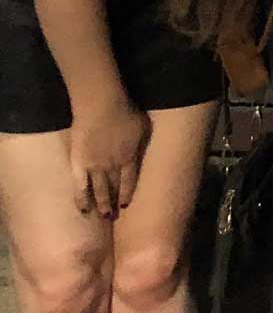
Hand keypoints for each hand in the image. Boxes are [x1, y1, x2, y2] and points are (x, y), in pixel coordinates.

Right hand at [69, 96, 148, 218]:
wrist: (101, 107)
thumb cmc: (125, 112)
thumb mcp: (143, 128)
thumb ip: (141, 144)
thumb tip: (140, 152)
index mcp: (129, 158)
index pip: (130, 181)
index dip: (128, 193)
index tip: (126, 205)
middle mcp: (113, 167)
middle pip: (114, 188)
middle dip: (115, 203)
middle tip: (114, 217)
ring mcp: (94, 167)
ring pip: (99, 191)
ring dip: (102, 205)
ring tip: (104, 217)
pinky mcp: (78, 164)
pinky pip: (80, 187)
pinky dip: (82, 199)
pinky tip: (83, 210)